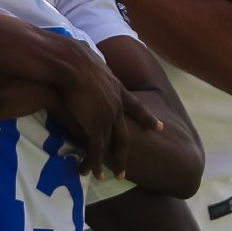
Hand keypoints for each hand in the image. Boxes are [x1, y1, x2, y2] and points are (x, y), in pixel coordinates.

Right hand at [47, 39, 157, 178]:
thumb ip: (92, 63)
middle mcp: (116, 105)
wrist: (72, 63)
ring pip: (114, 145)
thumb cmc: (74, 56)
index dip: (147, 118)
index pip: (136, 106)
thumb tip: (85, 54)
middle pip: (127, 133)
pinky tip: (92, 174)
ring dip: (115, 162)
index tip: (159, 127)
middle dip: (128, 151)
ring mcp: (107, 117)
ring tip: (116, 177)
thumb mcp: (91, 58)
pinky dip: (94, 163)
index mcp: (117, 88)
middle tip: (131, 164)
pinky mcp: (94, 125)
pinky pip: (96, 150)